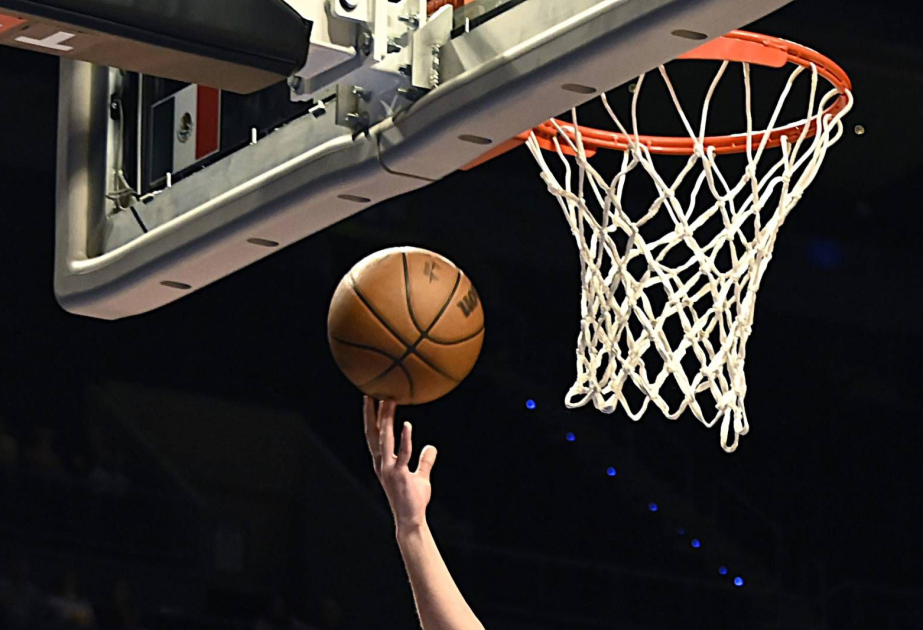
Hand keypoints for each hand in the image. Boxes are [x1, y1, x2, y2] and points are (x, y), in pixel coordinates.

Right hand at [364, 396, 437, 530]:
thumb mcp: (421, 477)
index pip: (374, 435)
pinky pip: (402, 453)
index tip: (370, 399)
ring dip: (386, 420)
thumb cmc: (413, 500)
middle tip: (372, 392)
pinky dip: (404, 439)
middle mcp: (382, 463)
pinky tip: (407, 424)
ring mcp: (389, 469)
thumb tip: (431, 447)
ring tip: (388, 401)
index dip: (371, 417)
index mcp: (383, 462)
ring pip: (385, 439)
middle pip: (374, 433)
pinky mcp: (399, 475)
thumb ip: (425, 460)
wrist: (411, 520)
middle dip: (372, 413)